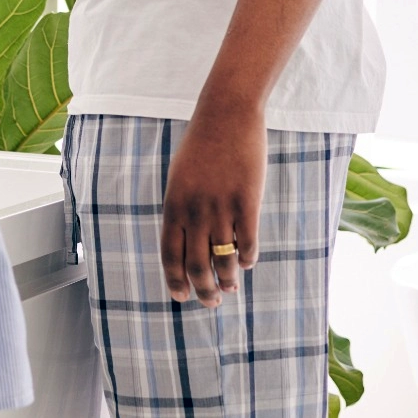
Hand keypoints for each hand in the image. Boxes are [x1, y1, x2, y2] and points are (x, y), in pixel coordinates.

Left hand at [160, 101, 266, 308]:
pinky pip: (247, 242)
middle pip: (197, 265)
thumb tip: (187, 244)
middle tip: (211, 302)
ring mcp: (221, 207)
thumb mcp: (180, 178)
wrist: (226, 115)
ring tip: (231, 287)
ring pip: (223, 259)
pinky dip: (247, 258)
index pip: (170, 255)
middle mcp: (195, 211)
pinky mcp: (247, 201)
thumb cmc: (201, 146)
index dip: (175, 280)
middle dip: (203, 290)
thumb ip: (181, 210)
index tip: (181, 297)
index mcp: (174, 205)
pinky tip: (247, 262)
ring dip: (227, 279)